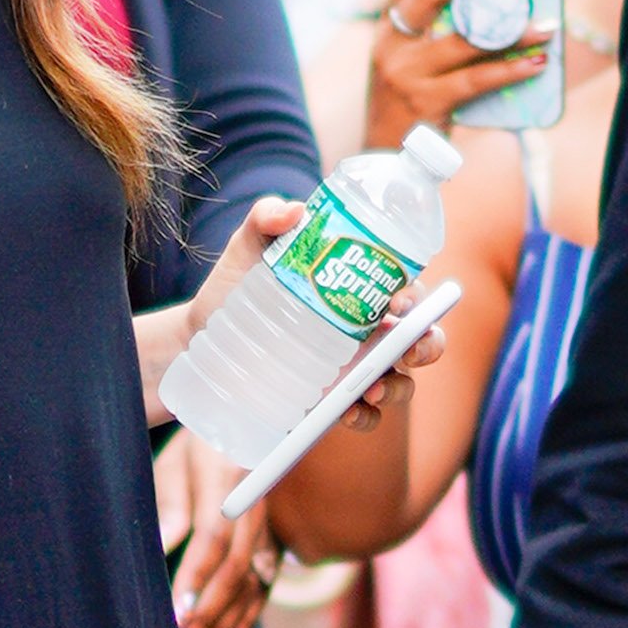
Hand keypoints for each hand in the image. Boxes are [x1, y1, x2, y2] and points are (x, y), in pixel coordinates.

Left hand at [156, 428, 281, 627]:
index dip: (196, 577)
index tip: (176, 613)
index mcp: (227, 478)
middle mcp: (255, 506)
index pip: (213, 536)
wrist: (242, 420)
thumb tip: (161, 547)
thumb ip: (169, 504)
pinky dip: (247, 619)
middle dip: (211, 614)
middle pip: (236, 568)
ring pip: (252, 584)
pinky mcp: (271, 540)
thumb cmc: (194, 440)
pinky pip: (263, 585)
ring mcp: (268, 525)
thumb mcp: (173, 461)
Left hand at [186, 200, 447, 439]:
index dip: (417, 297)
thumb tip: (292, 211)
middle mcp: (365, 328)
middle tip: (406, 351)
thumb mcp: (249, 246)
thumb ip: (267, 218)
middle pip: (419, 336)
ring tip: (371, 390)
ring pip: (400, 380)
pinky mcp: (331, 397)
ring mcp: (352, 366)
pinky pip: (364, 414)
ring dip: (397, 387)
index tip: (400, 305)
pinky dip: (365, 416)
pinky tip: (348, 412)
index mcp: (359, 289)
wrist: (200, 331)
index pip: (406, 290)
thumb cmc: (236, 282)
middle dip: (427, 345)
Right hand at [366, 0, 551, 147]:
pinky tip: (538, 62)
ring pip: (464, 39)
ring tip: (545, 23)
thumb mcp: (410, 67)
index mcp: (386, 35)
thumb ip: (436, 38)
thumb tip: (493, 8)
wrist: (387, 162)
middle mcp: (390, 49)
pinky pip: (478, 78)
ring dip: (511, 29)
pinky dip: (512, 68)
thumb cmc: (410, 109)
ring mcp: (406, 75)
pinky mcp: (427, 101)